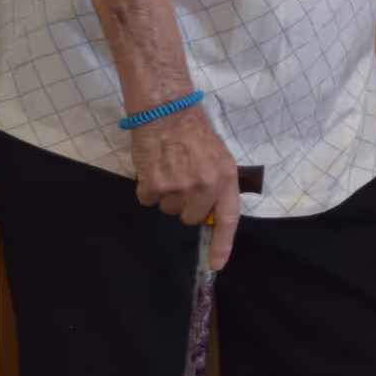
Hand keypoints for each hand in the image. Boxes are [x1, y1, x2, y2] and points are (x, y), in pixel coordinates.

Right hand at [130, 104, 240, 269]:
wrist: (166, 111)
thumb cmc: (195, 131)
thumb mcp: (220, 156)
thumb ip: (219, 185)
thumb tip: (211, 213)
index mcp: (225, 178)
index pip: (227, 220)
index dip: (222, 245)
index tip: (217, 264)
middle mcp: (204, 187)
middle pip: (190, 218)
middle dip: (186, 204)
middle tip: (184, 178)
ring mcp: (177, 189)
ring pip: (168, 209)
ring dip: (167, 194)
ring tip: (170, 168)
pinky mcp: (153, 187)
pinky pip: (148, 200)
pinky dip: (148, 188)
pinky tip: (154, 168)